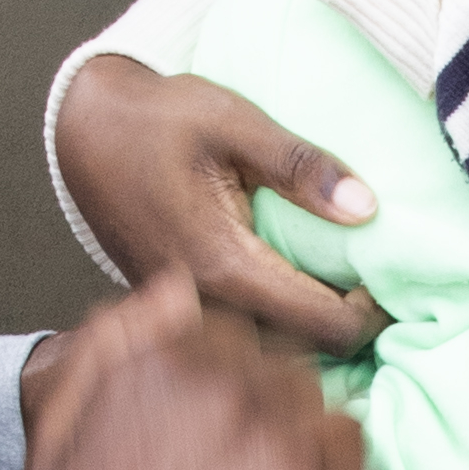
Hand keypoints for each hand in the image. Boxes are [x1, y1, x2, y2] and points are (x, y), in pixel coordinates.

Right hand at [0, 273, 370, 469]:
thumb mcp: (63, 402)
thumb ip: (121, 332)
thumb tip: (177, 289)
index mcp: (179, 352)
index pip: (253, 339)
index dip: (244, 386)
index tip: (228, 423)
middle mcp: (234, 388)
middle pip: (301, 381)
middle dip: (283, 420)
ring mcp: (279, 447)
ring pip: (339, 429)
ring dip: (319, 460)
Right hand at [52, 60, 390, 352]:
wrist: (85, 131)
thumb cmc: (158, 120)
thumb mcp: (233, 122)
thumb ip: (300, 165)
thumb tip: (366, 207)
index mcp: (223, 263)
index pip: (322, 326)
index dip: (368, 315)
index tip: (384, 281)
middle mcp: (204, 303)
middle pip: (300, 350)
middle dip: (343, 327)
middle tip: (370, 284)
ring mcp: (189, 313)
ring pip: (269, 348)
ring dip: (309, 328)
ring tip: (337, 286)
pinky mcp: (180, 308)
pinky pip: (242, 332)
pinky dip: (277, 320)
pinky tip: (292, 284)